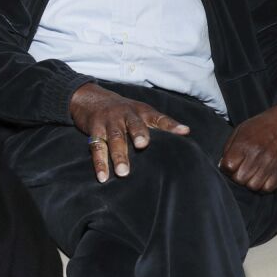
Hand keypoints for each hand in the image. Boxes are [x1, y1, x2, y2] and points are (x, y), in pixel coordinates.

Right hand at [70, 83, 189, 182]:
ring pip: (114, 138)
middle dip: (138, 134)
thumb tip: (186, 132)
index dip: (170, 124)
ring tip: (123, 173)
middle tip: (143, 145)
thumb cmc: (123, 111)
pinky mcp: (94, 130)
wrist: (90, 98)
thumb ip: (160, 122)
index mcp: (141, 111)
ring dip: (118, 155)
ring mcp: (108, 122)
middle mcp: (125, 115)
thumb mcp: (141, 112)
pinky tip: (103, 177)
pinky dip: (99, 163)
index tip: (183, 131)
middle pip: (133, 125)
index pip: (158, 117)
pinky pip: (96, 148)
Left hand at [219, 98, 276, 191]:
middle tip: (240, 168)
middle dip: (236, 175)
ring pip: (252, 186)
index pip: (228, 167)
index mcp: (243, 145)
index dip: (225, 167)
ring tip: (250, 173)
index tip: (228, 164)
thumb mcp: (239, 130)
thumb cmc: (262, 125)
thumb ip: (229, 148)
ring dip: (249, 182)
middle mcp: (256, 157)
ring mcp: (270, 165)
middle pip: (239, 179)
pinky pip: (267, 188)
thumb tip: (222, 164)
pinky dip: (262, 186)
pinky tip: (261, 176)